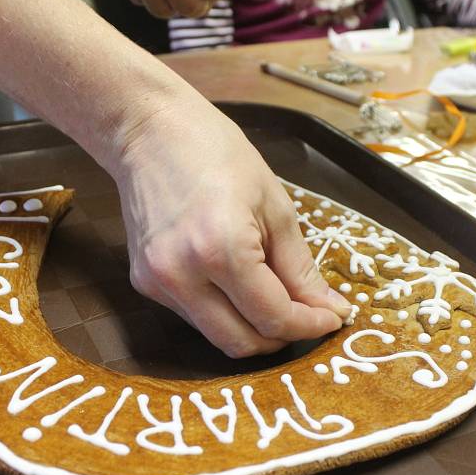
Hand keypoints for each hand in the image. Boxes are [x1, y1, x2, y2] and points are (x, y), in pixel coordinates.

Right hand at [109, 91, 350, 357]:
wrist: (148, 131)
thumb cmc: (216, 153)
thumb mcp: (275, 205)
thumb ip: (300, 268)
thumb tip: (329, 310)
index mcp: (220, 249)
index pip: (272, 317)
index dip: (309, 325)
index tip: (332, 318)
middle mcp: (181, 276)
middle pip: (242, 343)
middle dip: (282, 337)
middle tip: (307, 315)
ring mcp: (157, 283)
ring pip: (217, 336)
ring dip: (253, 327)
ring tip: (274, 296)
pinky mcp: (143, 283)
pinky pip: (195, 316)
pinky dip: (225, 311)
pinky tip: (236, 282)